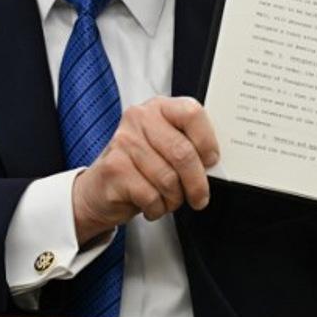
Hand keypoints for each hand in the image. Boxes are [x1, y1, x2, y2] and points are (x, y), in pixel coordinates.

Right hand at [71, 96, 218, 244]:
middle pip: (183, 152)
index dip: (207, 141)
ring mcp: (124, 142)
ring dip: (174, 199)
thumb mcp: (165, 146)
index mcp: (159, 108)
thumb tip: (215, 163)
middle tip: (199, 196)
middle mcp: (140, 119)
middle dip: (196, 182)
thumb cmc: (140, 166)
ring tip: (168, 199)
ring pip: (168, 179)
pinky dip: (157, 208)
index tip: (211, 160)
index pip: (192, 113)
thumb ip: (188, 145)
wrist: (101, 188)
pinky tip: (151, 204)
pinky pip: (151, 196)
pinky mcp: (114, 169)